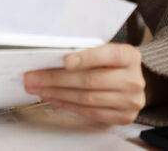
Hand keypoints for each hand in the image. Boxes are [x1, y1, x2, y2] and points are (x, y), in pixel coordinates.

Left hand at [23, 43, 145, 125]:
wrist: (133, 82)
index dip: (85, 58)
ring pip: (86, 98)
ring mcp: (129, 101)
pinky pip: (89, 112)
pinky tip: (53, 97)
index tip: (64, 61)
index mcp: (129, 56)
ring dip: (57, 94)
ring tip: (38, 88)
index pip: (107, 55)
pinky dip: (67, 104)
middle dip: (57, 79)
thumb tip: (53, 57)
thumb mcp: (106, 50)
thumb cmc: (113, 63)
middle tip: (34, 77)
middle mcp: (133, 79)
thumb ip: (86, 52)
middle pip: (91, 80)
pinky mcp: (122, 116)